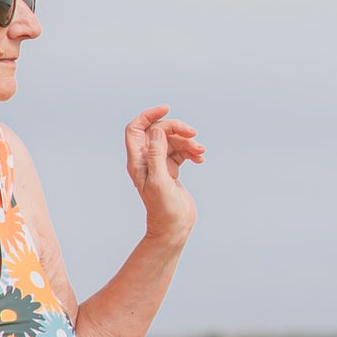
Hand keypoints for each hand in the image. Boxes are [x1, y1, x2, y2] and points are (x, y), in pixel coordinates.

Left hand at [125, 105, 203, 244]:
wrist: (174, 228)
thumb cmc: (163, 208)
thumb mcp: (160, 180)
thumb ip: (157, 155)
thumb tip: (157, 131)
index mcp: (138, 161)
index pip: (136, 129)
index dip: (149, 116)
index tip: (167, 109)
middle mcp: (147, 160)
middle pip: (159, 132)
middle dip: (177, 129)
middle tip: (193, 134)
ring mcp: (160, 164)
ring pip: (173, 141)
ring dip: (188, 142)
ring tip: (201, 152)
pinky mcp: (172, 170)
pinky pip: (182, 152)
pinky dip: (192, 152)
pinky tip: (200, 160)